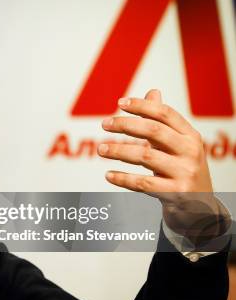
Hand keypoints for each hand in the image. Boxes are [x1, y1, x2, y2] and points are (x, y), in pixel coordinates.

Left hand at [98, 89, 229, 244]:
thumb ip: (162, 122)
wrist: (200, 207)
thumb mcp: (176, 145)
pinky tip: (108, 175)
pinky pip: (143, 184)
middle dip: (125, 125)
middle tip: (104, 124)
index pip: (165, 114)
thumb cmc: (181, 169)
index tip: (120, 103)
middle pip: (154, 131)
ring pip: (145, 156)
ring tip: (101, 149)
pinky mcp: (176, 194)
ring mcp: (185, 173)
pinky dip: (122, 178)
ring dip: (118, 151)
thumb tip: (153, 92)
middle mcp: (191, 152)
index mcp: (190, 136)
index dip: (142, 106)